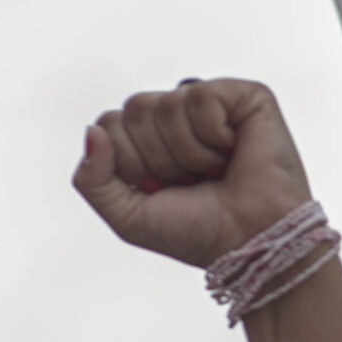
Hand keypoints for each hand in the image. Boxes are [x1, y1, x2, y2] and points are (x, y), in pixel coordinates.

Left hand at [75, 79, 311, 266]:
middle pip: (134, 110)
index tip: (162, 189)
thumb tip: (92, 131)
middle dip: (158, 157)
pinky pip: (201, 97)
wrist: (250, 244)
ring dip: (188, 152)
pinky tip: (233, 151)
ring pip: (166, 103)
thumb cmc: (199, 232)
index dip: (130, 163)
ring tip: (216, 169)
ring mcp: (212, 103)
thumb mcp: (127, 216)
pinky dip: (212, 134)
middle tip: (193, 181)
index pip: (109, 125)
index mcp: (150, 138)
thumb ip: (91, 179)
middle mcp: (179, 115)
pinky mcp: (247, 97)